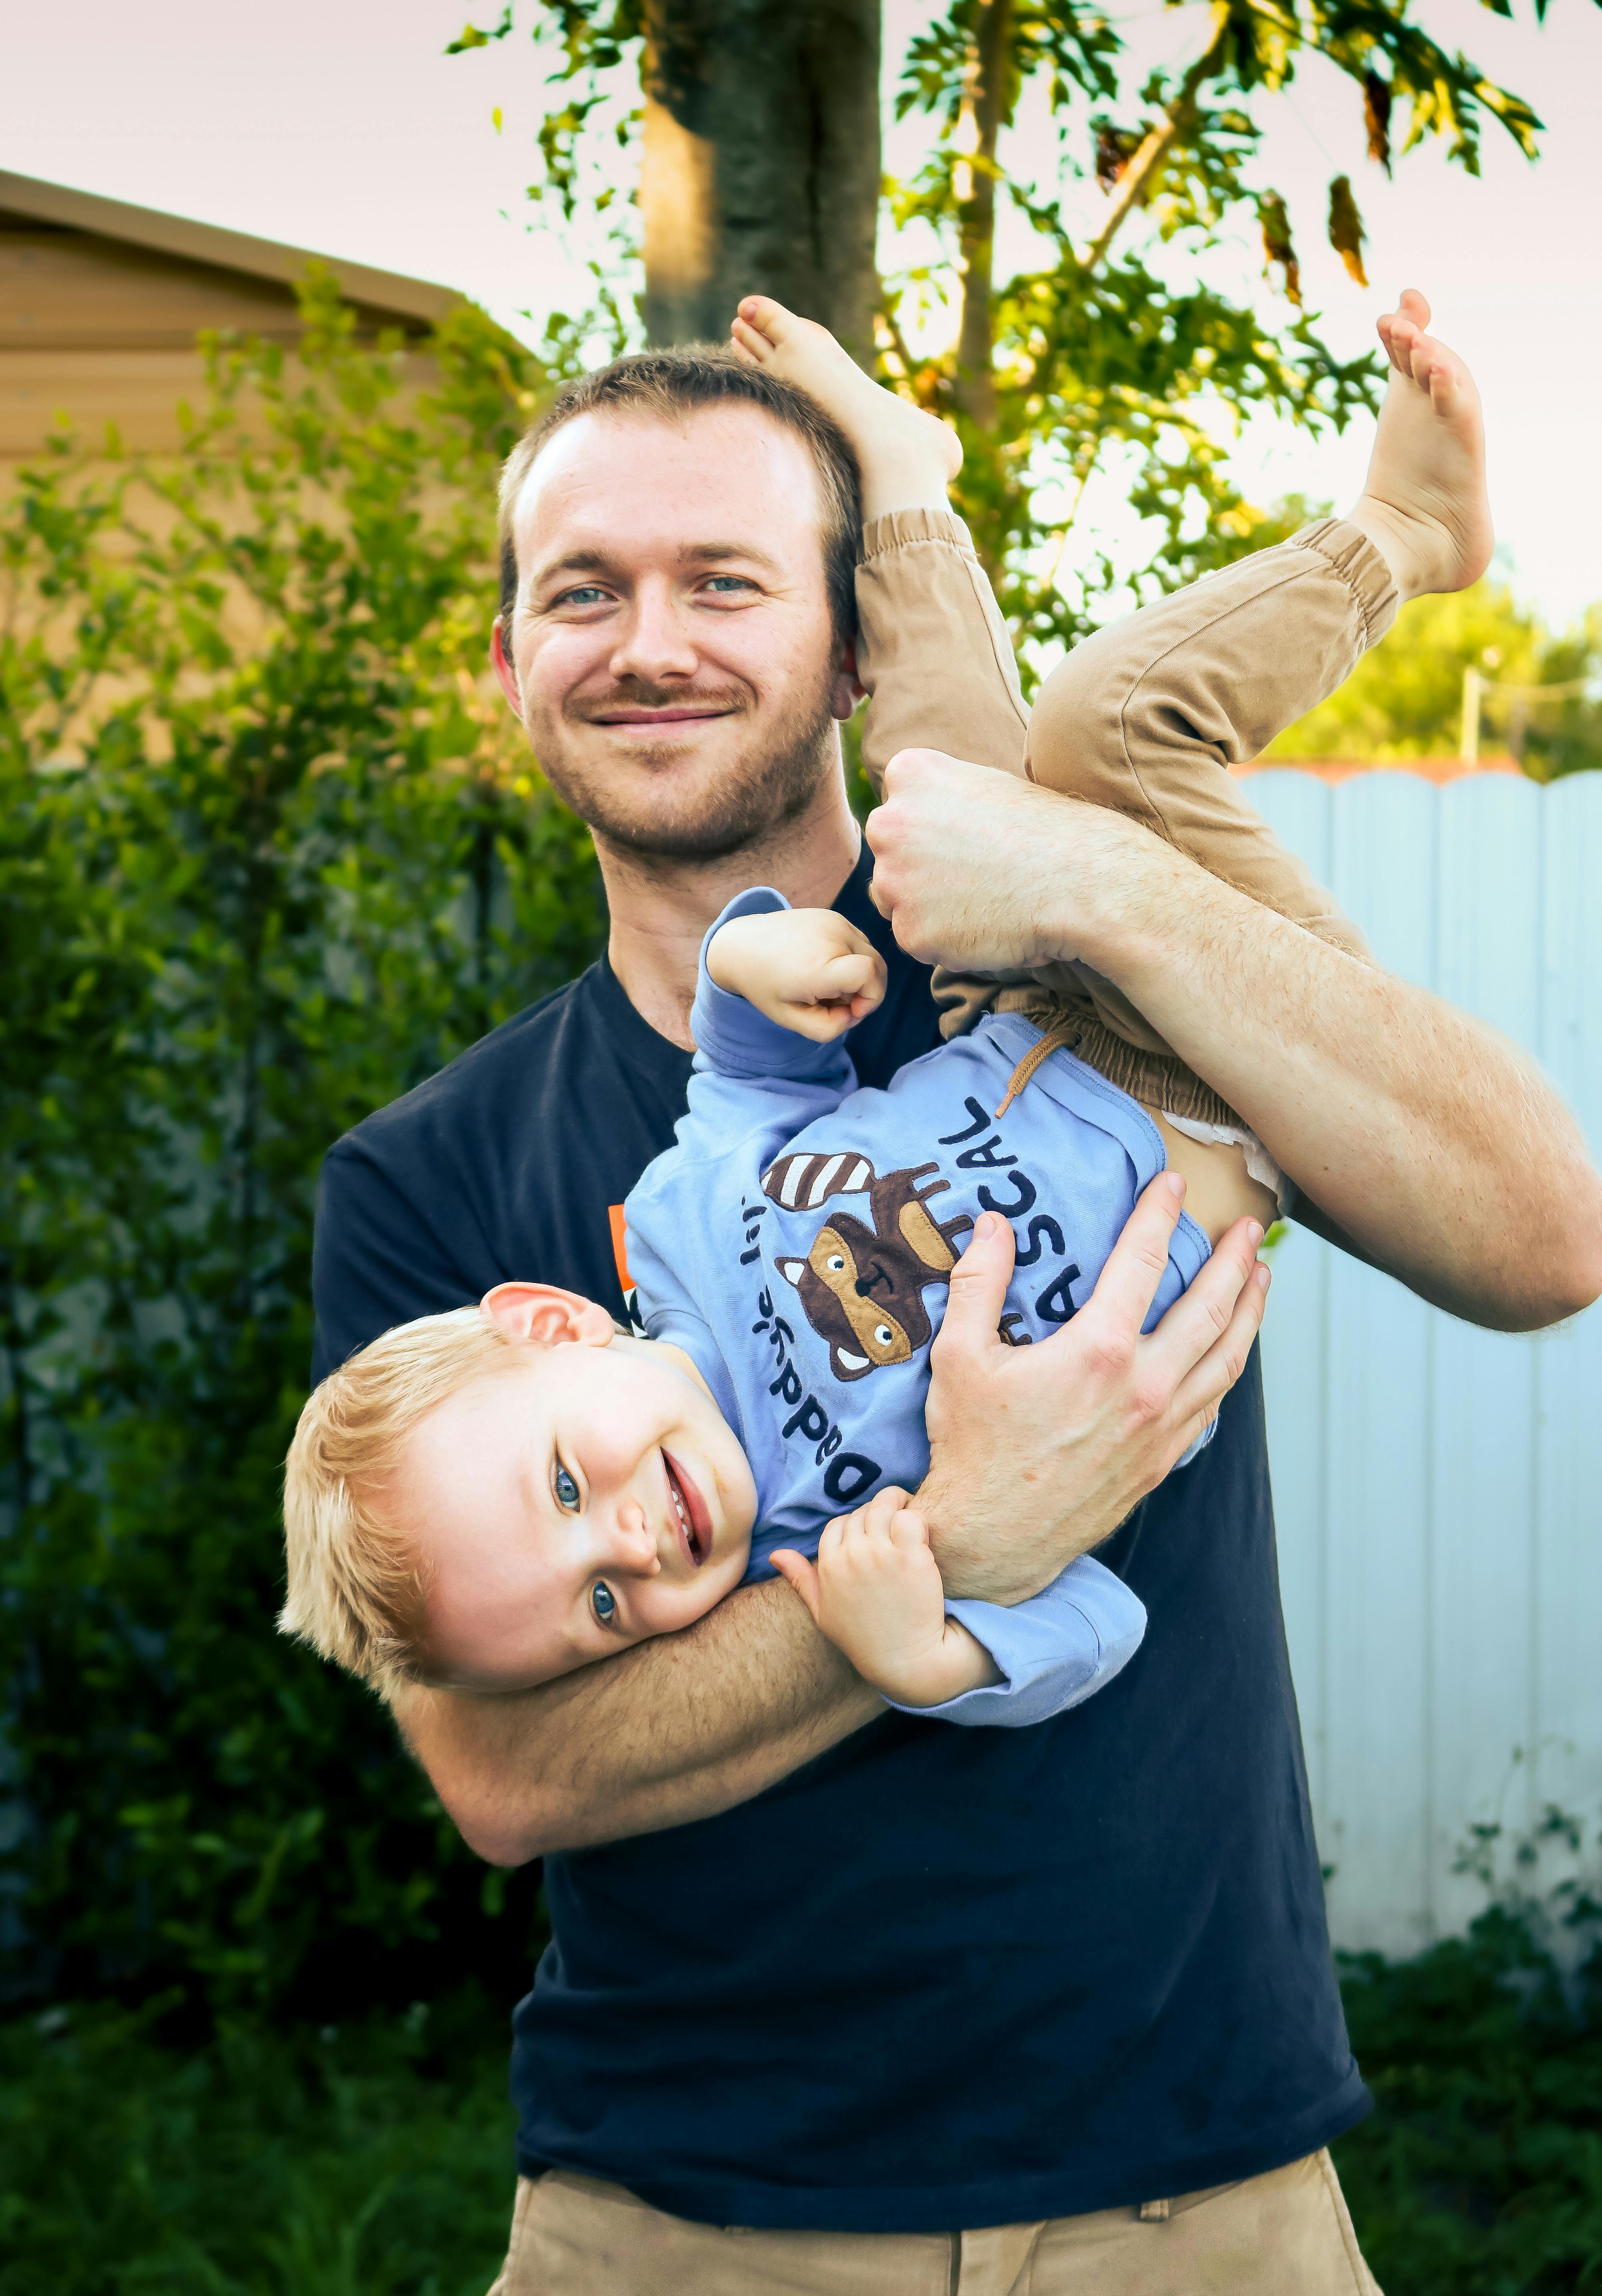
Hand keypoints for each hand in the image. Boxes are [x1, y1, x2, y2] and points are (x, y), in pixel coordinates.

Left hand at [707, 907, 886, 1041]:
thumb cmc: (765, 986)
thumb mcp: (789, 1019)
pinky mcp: (834, 916)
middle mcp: (829, 937)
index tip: (850, 1010)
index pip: (869, 975)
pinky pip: (860, 943)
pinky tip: (824, 965)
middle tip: (834, 1001)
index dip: (870, 998)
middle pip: (877, 968)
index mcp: (816, 966)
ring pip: (872, 955)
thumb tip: (853, 1013)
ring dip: (858, 976)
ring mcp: (834, 921)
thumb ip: (828, 1028)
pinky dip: (851, 959)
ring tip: (826, 983)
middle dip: (865, 992)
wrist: (741, 945)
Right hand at [771, 1488, 998, 1707]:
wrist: (905, 1661)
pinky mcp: (912, 1557)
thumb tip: (775, 1555)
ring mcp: (882, 1554)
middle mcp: (852, 1555)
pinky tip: (924, 1539)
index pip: (838, 1524)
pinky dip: (918, 1521)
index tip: (873, 1541)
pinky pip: (911, 1519)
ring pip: (887, 1505)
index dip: (856, 1527)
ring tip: (910, 1527)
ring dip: (900, 1509)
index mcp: (829, 1565)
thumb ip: (800, 1579)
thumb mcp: (822, 1612)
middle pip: (864, 1511)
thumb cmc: (863, 1639)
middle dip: (880, 1515)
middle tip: (896, 1532)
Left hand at [865, 746, 1151, 974]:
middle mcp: (888, 822)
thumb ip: (937, 799)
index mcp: (909, 774)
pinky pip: (917, 941)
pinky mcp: (910, 932)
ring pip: (897, 901)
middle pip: (891, 857)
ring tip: (986, 899)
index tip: (974, 839)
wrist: (1083, 881)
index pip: (901, 812)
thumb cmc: (1046, 831)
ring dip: (931, 907)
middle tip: (981, 875)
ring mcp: (895, 880)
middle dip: (924, 870)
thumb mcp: (985, 786)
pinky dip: (946, 942)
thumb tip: (908, 826)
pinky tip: (986, 927)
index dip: (938, 832)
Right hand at [918, 1180, 1269, 1603]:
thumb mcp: (959, 1357)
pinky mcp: (1162, 1460)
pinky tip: (1231, 1352)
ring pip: (1227, 1358)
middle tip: (1247, 1227)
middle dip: (1233, 1261)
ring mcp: (1161, 1427)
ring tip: (1261, 1278)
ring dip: (1250, 1312)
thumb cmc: (972, 1450)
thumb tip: (994, 1225)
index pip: (1141, 1262)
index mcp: (1097, 1352)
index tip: (1171, 1183)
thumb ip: (979, 1284)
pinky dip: (1228, 1368)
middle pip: (1209, 1307)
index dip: (1158, 1215)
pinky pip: (1212, 1404)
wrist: (993, 1541)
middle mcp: (1144, 1387)